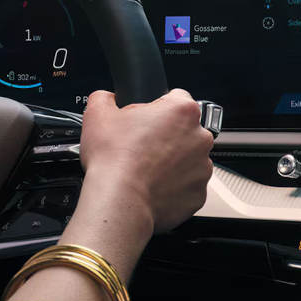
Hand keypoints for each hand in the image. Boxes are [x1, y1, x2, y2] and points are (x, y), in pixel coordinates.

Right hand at [77, 89, 213, 233]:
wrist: (120, 202)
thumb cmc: (114, 160)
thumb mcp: (98, 114)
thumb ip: (106, 98)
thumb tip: (107, 99)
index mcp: (183, 111)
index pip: (175, 98)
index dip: (156, 108)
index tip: (145, 120)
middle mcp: (200, 138)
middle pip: (184, 130)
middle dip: (166, 136)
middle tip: (141, 147)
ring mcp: (202, 168)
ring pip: (188, 159)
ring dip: (171, 162)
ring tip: (145, 169)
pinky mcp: (199, 194)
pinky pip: (187, 186)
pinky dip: (174, 187)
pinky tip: (153, 186)